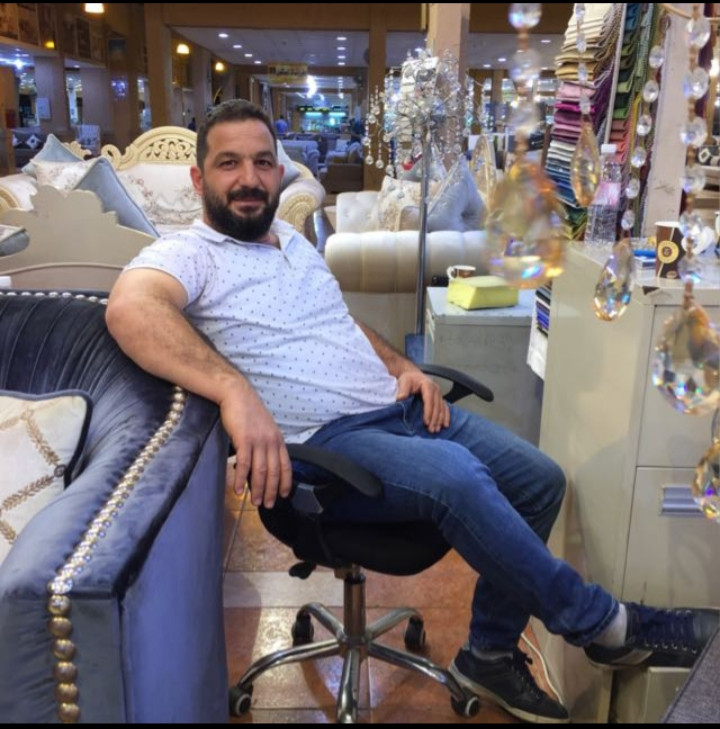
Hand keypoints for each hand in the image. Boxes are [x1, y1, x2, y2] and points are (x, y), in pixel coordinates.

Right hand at [220, 383, 291, 508]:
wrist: (237, 395)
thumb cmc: (248, 413)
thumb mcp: (265, 429)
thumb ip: (267, 445)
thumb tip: (264, 464)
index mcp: (278, 440)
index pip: (286, 465)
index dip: (286, 482)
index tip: (283, 495)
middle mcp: (271, 441)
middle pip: (274, 472)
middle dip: (271, 491)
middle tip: (267, 505)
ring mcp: (258, 440)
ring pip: (260, 471)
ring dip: (257, 489)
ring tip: (255, 502)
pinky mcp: (244, 439)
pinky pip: (244, 464)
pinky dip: (241, 479)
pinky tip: (238, 490)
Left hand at [395, 370, 449, 433]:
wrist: (412, 375)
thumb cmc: (408, 379)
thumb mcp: (404, 382)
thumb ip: (403, 390)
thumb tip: (400, 398)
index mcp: (428, 385)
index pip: (429, 400)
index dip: (428, 412)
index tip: (426, 422)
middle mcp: (436, 389)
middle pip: (437, 406)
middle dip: (435, 419)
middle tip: (431, 430)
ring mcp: (439, 394)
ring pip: (442, 408)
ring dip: (440, 420)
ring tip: (436, 430)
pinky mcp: (439, 398)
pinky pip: (445, 408)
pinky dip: (446, 416)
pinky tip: (445, 425)